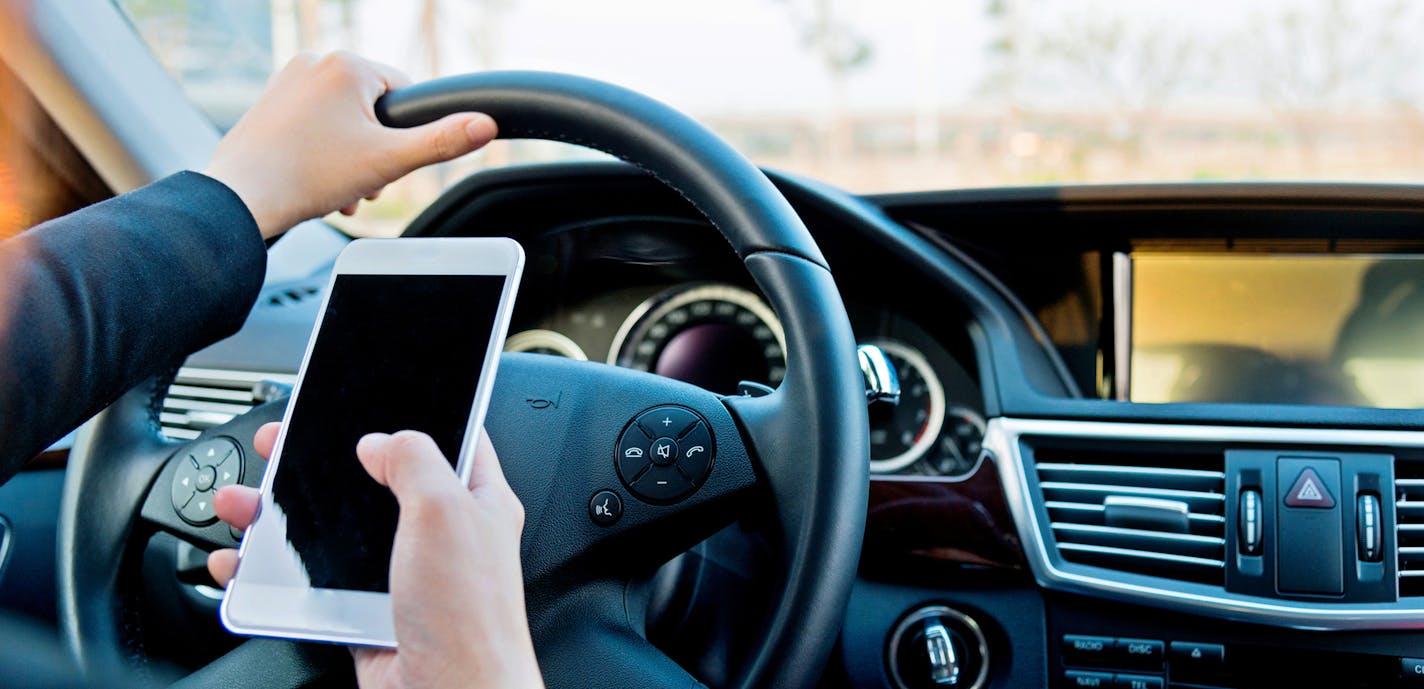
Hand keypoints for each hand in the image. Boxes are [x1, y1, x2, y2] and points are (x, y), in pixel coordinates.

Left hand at [203, 52, 497, 238]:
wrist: (241, 197)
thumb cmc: (308, 176)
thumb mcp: (389, 162)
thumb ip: (441, 141)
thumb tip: (486, 125)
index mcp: (347, 65)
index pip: (404, 94)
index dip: (402, 135)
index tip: (385, 161)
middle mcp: (314, 62)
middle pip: (372, 109)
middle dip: (374, 150)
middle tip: (360, 182)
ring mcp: (287, 80)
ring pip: (343, 119)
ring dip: (350, 157)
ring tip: (336, 187)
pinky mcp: (269, 102)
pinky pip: (314, 123)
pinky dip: (321, 152)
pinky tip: (313, 180)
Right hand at [207, 424, 542, 688]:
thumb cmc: (469, 617)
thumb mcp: (445, 511)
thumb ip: (415, 460)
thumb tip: (382, 439)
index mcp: (475, 501)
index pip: (451, 438)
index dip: (410, 415)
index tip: (365, 399)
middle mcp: (440, 536)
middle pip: (374, 483)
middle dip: (321, 465)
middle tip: (280, 447)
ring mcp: (401, 577)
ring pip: (335, 533)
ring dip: (282, 517)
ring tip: (241, 503)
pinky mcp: (367, 614)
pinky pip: (314, 584)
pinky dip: (274, 573)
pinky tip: (245, 561)